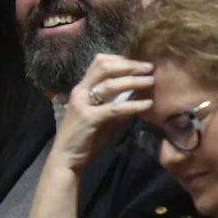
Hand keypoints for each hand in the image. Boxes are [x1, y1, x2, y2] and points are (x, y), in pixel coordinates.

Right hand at [55, 54, 153, 172]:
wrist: (66, 159)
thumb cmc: (84, 139)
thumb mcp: (103, 119)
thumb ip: (117, 107)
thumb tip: (137, 97)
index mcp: (82, 89)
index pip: (99, 63)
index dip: (120, 59)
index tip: (139, 62)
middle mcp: (80, 91)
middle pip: (104, 66)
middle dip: (129, 65)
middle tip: (149, 67)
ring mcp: (83, 104)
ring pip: (110, 84)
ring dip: (133, 80)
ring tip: (151, 80)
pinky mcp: (89, 118)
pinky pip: (115, 108)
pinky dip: (133, 105)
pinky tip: (147, 105)